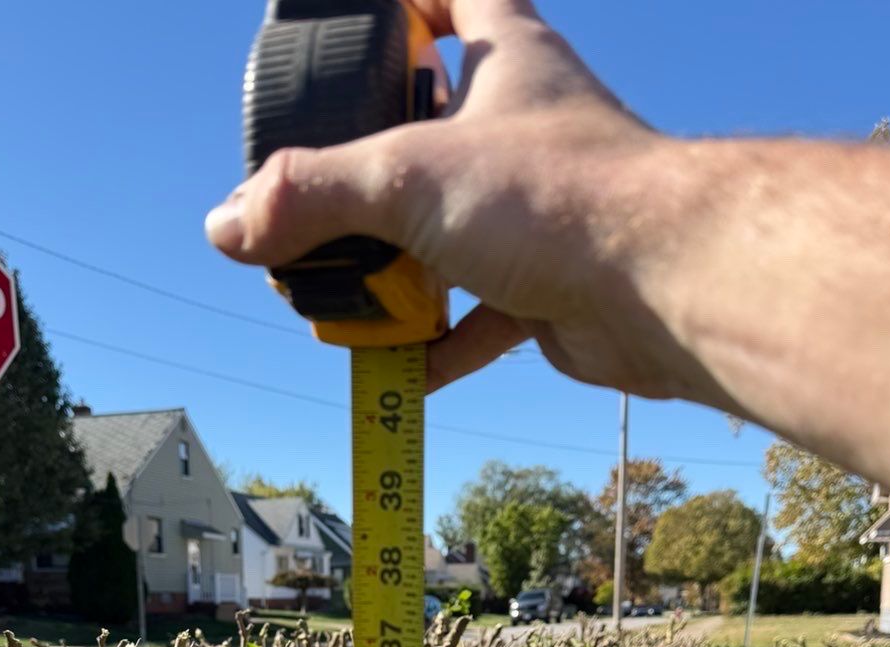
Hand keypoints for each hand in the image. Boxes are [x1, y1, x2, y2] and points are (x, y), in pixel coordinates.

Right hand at [205, 0, 685, 398]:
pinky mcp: (552, 284)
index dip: (402, 2)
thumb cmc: (561, 196)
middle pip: (440, 122)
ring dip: (399, 262)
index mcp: (507, 56)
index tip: (352, 28)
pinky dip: (441, 343)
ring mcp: (542, 209)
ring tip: (341, 290)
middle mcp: (528, 125)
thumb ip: (310, 196)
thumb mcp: (407, 177)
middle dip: (376, 160)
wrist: (662, 288)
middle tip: (317, 189)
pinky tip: (400, 367)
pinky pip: (483, 314)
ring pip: (455, 227)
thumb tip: (228, 226)